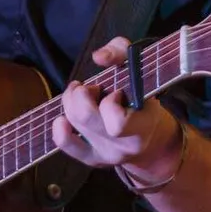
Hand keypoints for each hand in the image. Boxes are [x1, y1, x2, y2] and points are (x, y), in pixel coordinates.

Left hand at [52, 36, 181, 182]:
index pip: (116, 121)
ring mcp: (106, 155)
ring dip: (73, 100)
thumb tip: (98, 57)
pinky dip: (60, 127)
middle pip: (84, 117)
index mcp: (142, 127)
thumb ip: (121, 51)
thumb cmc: (143, 96)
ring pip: (73, 122)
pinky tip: (64, 117)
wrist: (151, 138)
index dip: (110, 101)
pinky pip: (65, 144)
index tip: (117, 92)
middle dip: (83, 93)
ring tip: (85, 95)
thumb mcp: (140, 68)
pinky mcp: (91, 159)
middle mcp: (123, 146)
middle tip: (94, 88)